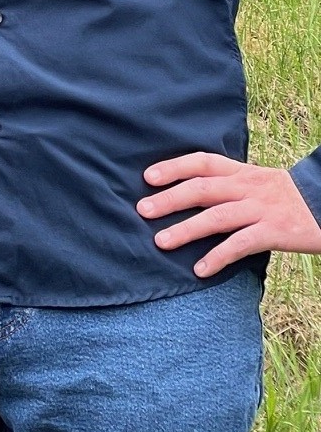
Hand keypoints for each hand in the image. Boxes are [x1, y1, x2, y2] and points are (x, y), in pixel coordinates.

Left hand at [138, 152, 320, 276]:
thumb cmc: (289, 198)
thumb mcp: (259, 182)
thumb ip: (231, 185)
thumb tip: (193, 194)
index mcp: (242, 172)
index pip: (202, 162)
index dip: (174, 167)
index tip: (148, 177)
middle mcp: (248, 187)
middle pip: (202, 189)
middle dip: (170, 199)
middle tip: (143, 210)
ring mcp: (261, 209)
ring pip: (216, 217)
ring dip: (185, 229)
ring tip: (161, 241)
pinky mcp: (274, 232)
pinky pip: (240, 244)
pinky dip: (218, 256)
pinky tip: (200, 269)